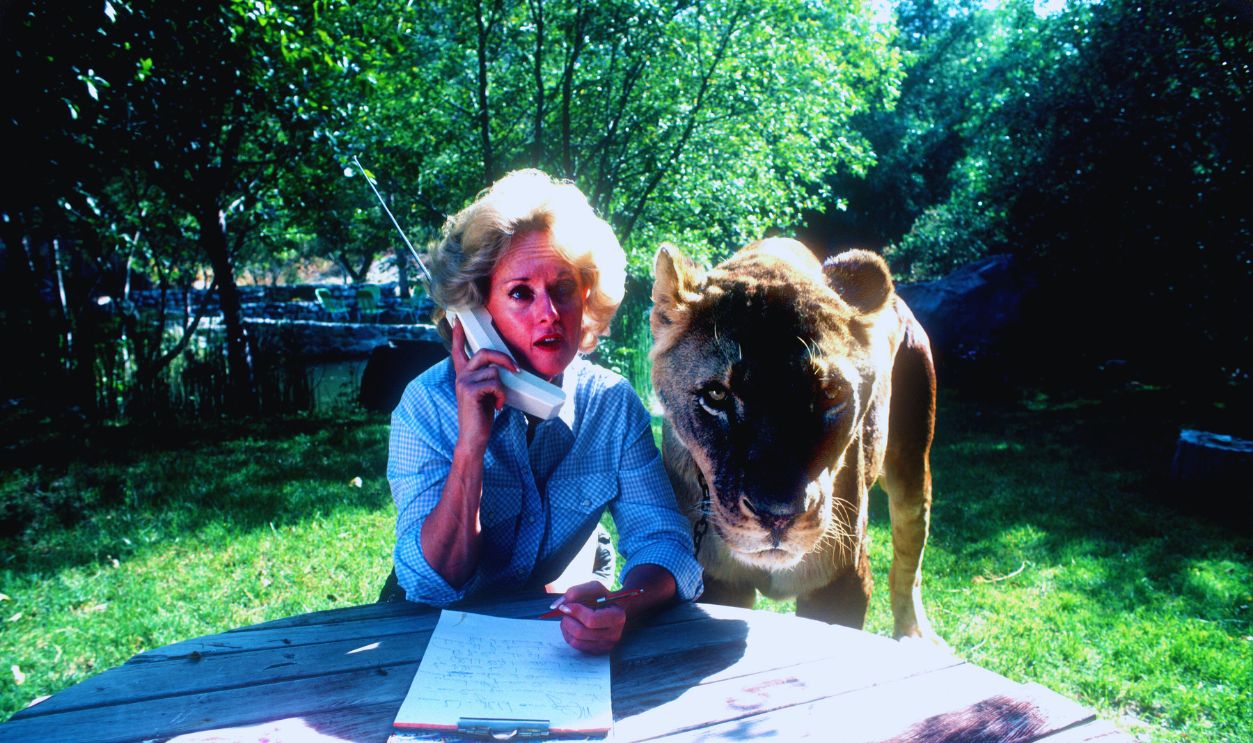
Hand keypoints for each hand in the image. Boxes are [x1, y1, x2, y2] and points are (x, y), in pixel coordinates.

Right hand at [449, 319, 517, 454]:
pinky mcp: (469, 390)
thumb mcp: (485, 393)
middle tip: (516, 370)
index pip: (459, 350)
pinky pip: (495, 383)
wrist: (474, 437)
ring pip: (494, 372)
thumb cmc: (481, 416)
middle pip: (484, 353)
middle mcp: (461, 376)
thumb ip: (489, 379)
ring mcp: (464, 382)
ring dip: (502, 388)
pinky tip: (497, 406)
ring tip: (498, 401)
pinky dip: (501, 395)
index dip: (459, 334)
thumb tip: (508, 369)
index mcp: (463, 375)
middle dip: (504, 359)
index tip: (458, 319)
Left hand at [553, 581, 625, 654]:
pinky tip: (572, 625)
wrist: (615, 608)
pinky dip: (569, 635)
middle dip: (567, 620)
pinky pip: (576, 646)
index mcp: (617, 617)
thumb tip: (557, 606)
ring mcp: (606, 646)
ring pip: (575, 641)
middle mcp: (614, 635)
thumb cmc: (603, 596)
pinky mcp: (597, 651)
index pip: (591, 620)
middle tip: (566, 611)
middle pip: (580, 632)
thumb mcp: (593, 587)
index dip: (575, 612)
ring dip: (566, 627)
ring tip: (568, 617)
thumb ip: (575, 593)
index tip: (566, 605)